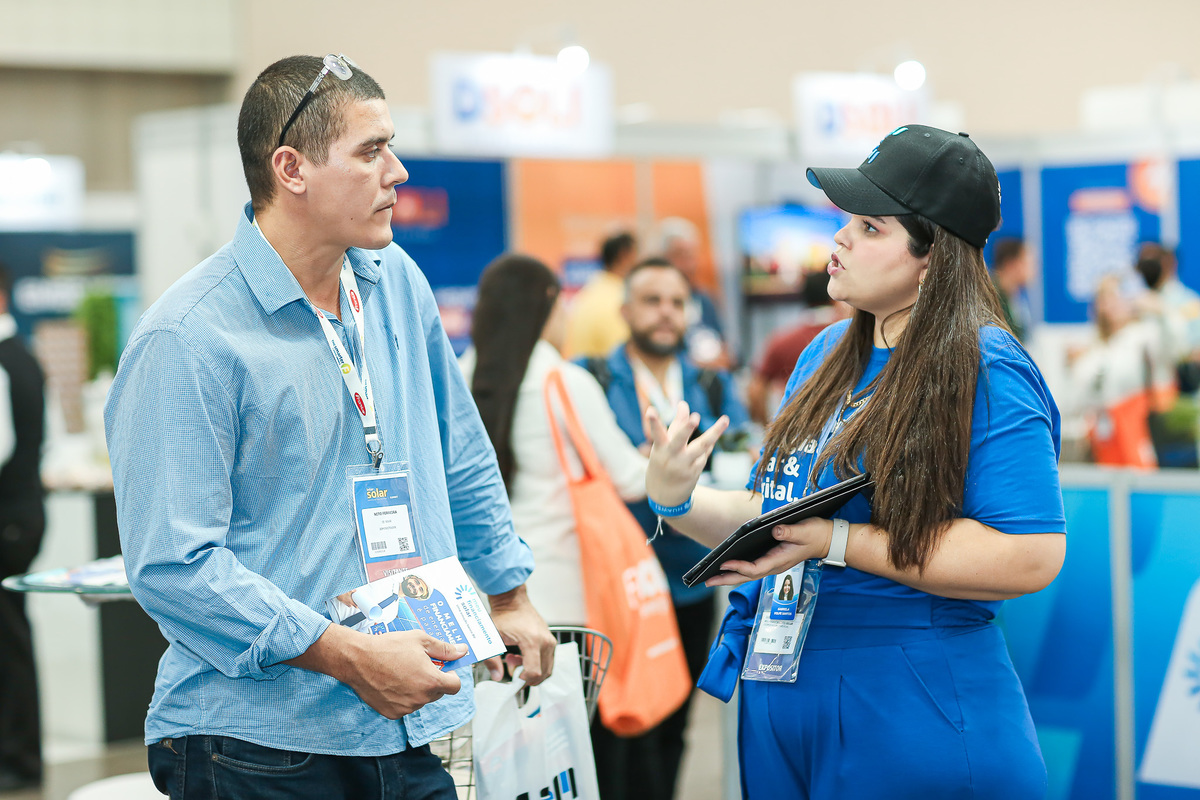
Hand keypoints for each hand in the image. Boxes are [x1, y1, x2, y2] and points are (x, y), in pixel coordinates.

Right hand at [339, 629, 467, 719]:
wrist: (358, 659)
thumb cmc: (389, 647)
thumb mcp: (420, 640)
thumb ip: (445, 648)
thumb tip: (462, 651)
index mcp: (431, 681)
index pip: (455, 687)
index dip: (452, 676)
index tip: (444, 669)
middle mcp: (421, 698)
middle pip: (438, 693)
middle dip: (433, 680)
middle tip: (419, 666)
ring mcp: (406, 708)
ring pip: (421, 700)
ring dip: (418, 689)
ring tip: (402, 672)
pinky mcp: (392, 713)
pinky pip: (405, 706)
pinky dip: (403, 697)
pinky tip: (392, 683)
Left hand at [486, 585, 555, 685]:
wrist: (512, 600)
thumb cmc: (503, 616)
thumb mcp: (494, 638)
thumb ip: (493, 659)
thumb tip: (497, 677)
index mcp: (532, 641)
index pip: (534, 672)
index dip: (524, 680)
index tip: (514, 679)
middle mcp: (545, 641)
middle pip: (543, 673)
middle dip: (527, 677)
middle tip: (512, 669)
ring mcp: (550, 640)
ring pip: (547, 668)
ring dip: (532, 670)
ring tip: (515, 660)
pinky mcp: (550, 640)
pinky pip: (547, 659)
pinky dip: (537, 664)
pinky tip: (522, 656)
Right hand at [645, 401, 728, 506]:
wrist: (665, 495)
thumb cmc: (663, 462)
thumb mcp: (664, 446)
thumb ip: (676, 425)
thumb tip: (683, 404)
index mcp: (660, 449)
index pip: (656, 433)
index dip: (653, 422)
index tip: (650, 410)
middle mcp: (672, 457)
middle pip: (679, 440)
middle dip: (686, 428)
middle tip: (695, 417)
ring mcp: (684, 465)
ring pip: (702, 446)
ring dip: (714, 433)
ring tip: (725, 420)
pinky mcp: (695, 471)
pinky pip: (705, 452)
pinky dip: (708, 444)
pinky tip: (711, 438)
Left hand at [704, 518, 833, 586]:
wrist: (826, 539)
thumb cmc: (815, 533)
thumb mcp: (805, 529)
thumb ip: (790, 531)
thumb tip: (775, 531)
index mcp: (780, 560)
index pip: (755, 568)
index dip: (739, 567)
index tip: (724, 563)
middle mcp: (774, 566)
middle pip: (747, 576)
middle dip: (727, 578)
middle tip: (707, 580)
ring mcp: (773, 565)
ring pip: (748, 575)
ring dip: (730, 576)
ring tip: (711, 577)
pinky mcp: (772, 560)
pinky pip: (752, 569)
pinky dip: (738, 570)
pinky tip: (727, 568)